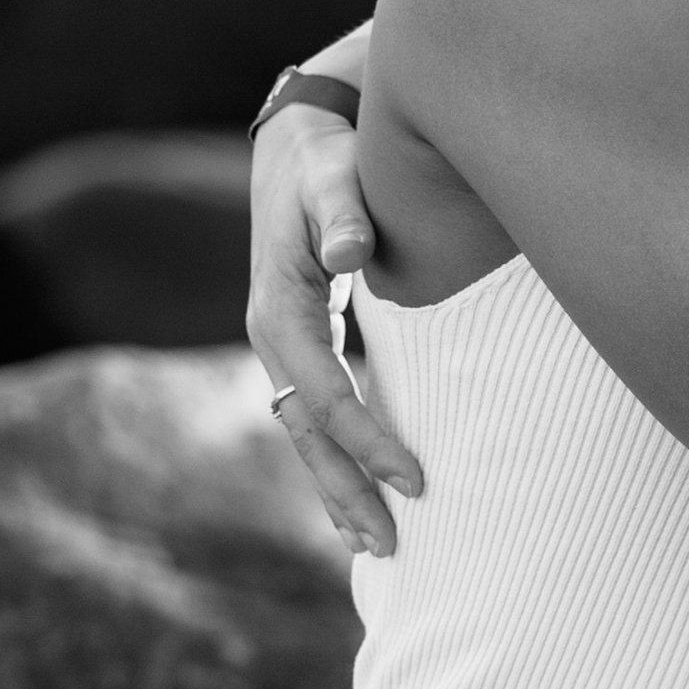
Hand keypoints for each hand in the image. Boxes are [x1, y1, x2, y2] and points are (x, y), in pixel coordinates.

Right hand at [247, 106, 423, 553]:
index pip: (327, 395)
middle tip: (394, 543)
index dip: (369, 440)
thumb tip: (348, 255)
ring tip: (377, 546)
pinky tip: (361, 497)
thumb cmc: (326, 158)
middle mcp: (271, 336)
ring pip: (306, 435)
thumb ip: (345, 210)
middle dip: (347, 490)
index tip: (416, 479)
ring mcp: (283, 346)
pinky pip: (315, 417)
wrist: (298, 142)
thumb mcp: (334, 172)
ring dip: (337, 489)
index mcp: (278, 309)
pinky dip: (336, 460)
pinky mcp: (302, 344)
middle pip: (307, 434)